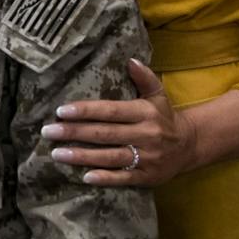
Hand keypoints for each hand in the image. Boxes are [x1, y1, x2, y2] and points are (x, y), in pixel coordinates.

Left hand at [43, 59, 195, 187]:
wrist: (190, 146)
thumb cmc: (164, 117)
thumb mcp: (157, 95)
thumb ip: (144, 77)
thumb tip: (130, 60)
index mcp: (145, 113)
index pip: (110, 111)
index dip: (86, 111)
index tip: (61, 111)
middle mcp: (146, 134)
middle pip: (105, 134)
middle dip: (74, 133)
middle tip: (48, 132)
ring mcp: (147, 157)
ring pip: (110, 156)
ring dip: (82, 156)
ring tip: (57, 154)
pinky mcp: (148, 177)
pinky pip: (124, 177)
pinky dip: (105, 178)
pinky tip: (85, 177)